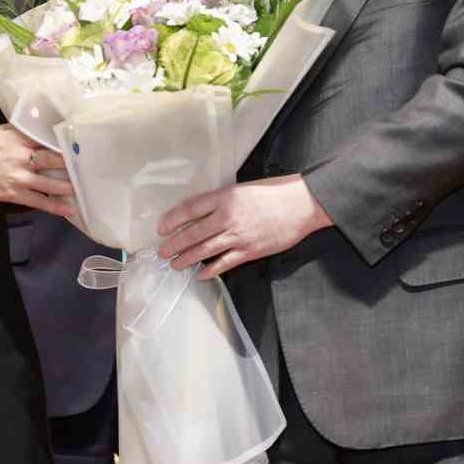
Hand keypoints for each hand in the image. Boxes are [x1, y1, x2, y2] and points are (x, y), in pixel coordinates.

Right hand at [0, 123, 76, 218]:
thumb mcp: (0, 132)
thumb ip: (20, 131)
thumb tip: (38, 128)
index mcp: (18, 139)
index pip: (46, 139)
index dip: (63, 142)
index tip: (78, 144)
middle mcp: (22, 157)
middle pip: (52, 160)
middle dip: (70, 163)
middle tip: (86, 165)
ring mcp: (19, 177)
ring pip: (50, 183)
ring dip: (67, 186)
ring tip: (81, 188)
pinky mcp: (14, 194)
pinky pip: (39, 202)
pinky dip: (55, 206)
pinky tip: (69, 208)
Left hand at [157, 175, 332, 278]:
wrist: (301, 205)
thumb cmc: (273, 193)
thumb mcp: (241, 189)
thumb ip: (221, 201)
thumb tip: (199, 214)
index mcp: (224, 197)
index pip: (190, 209)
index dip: (172, 220)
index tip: (161, 228)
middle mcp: (227, 217)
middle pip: (193, 233)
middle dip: (175, 244)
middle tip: (162, 251)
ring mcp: (238, 236)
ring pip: (205, 250)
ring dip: (187, 258)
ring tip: (175, 264)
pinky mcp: (250, 251)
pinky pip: (225, 263)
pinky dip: (211, 270)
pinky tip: (201, 275)